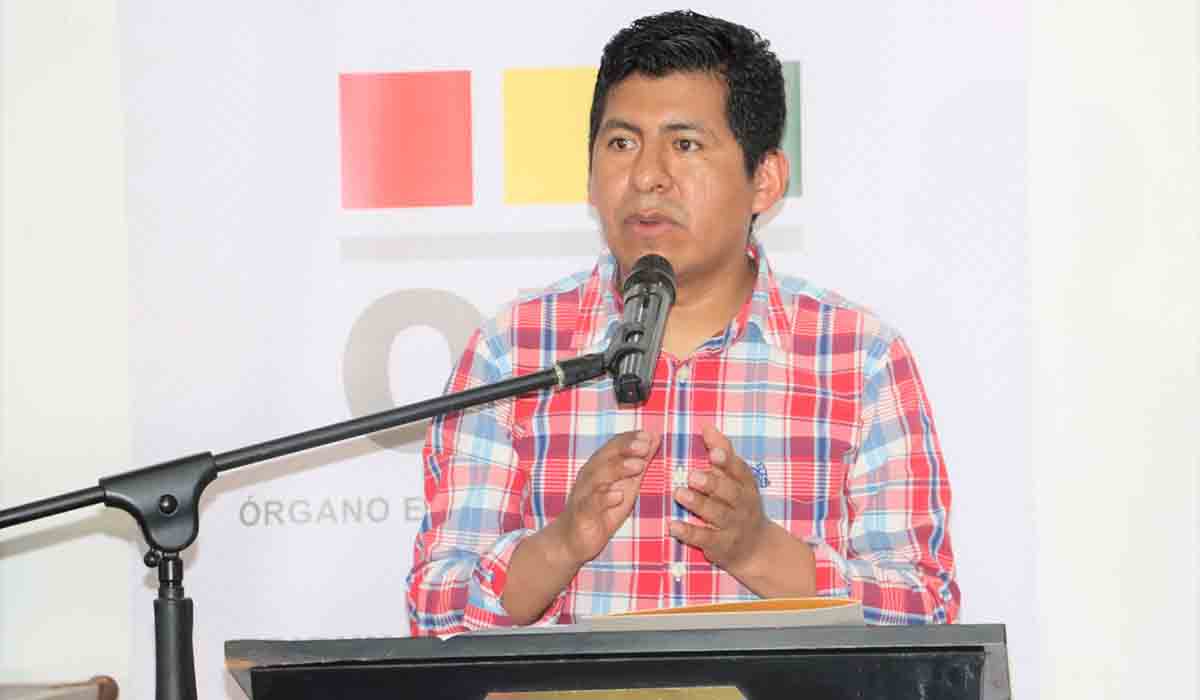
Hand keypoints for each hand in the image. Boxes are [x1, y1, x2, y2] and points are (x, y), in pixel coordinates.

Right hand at [552, 430, 660, 566]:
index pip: (613, 446)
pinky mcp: (582, 514)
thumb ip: (639, 462)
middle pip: (605, 457)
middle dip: (625, 449)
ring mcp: (584, 494)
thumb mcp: (626, 485)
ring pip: (598, 477)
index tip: (648, 435)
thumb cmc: (602, 510)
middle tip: (644, 446)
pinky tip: (618, 495)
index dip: (630, 439)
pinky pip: (591, 504)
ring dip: (618, 469)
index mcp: (600, 467)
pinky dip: (604, 498)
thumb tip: (654, 438)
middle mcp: (590, 477)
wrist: (573, 540)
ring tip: (638, 465)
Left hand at [669, 425, 768, 572]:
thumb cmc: (739, 504)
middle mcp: (742, 505)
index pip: (740, 470)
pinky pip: (704, 538)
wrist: (756, 548)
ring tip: (678, 493)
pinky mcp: (721, 545)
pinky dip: (688, 532)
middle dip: (712, 484)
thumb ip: (722, 453)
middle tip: (692, 475)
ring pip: (717, 515)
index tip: (713, 452)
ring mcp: (733, 526)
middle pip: (730, 493)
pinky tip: (672, 525)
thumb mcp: (736, 479)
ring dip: (698, 504)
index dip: (727, 461)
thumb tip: (707, 427)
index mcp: (746, 485)